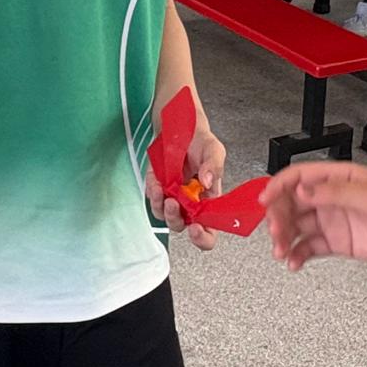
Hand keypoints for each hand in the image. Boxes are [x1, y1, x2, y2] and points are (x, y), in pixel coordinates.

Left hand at [146, 125, 225, 251]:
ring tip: (162, 189)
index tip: (196, 229)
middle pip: (182, 225)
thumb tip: (207, 181)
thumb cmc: (202, 143)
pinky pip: (152, 197)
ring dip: (161, 206)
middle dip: (176, 218)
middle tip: (174, 203)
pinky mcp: (158, 188)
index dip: (203, 237)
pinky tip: (156, 180)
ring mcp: (173, 197)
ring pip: (163, 215)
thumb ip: (214, 166)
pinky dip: (152, 191)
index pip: (210, 231)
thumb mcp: (214, 150)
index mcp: (209, 201)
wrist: (183, 129)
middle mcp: (191, 204)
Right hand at [261, 162, 366, 271]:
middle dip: (278, 217)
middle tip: (275, 233)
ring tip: (281, 252)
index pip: (300, 177)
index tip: (264, 201)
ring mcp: (335, 221)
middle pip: (293, 203)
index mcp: (339, 178)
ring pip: (298, 227)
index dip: (279, 186)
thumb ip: (335, 194)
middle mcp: (333, 198)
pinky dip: (298, 255)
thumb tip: (302, 190)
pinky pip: (310, 248)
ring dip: (284, 238)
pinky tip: (293, 262)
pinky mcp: (340, 243)